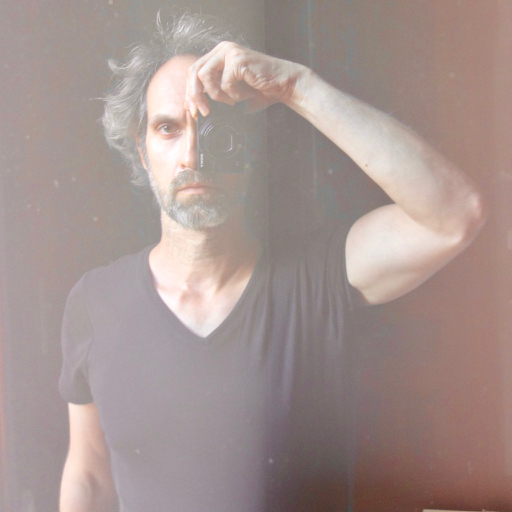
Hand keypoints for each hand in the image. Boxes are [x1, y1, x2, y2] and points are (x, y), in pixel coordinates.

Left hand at [185, 41, 304, 115]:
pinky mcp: (237, 60)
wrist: (284, 85)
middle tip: (203, 112)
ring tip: (232, 102)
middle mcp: (222, 49)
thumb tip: (192, 107)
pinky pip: (224, 83)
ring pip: (204, 76)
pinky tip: (245, 95)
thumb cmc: (260, 91)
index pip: (194, 71)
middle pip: (194, 72)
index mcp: (218, 55)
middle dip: (195, 95)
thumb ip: (213, 92)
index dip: (190, 92)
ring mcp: (230, 52)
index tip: (194, 111)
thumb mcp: (231, 91)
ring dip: (216, 95)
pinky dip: (233, 95)